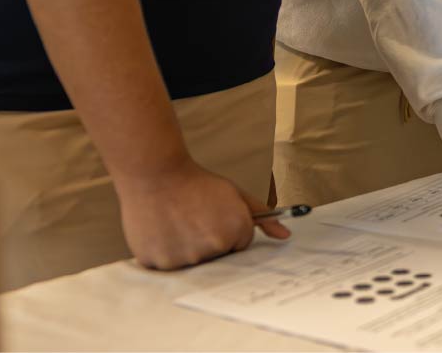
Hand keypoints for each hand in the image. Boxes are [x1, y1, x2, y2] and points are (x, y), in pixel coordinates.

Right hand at [114, 158, 289, 270]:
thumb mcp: (234, 194)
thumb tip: (286, 235)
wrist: (155, 174)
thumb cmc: (197, 184)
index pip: (240, 244)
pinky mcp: (159, 264)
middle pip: (217, 256)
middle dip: (209, 241)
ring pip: (193, 263)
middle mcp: (214, 247)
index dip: (227, 228)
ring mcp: (186, 258)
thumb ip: (263, 216)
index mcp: (236, 231)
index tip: (213, 214)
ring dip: (187, 248)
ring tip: (176, 222)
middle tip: (193, 218)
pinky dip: (166, 253)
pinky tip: (162, 231)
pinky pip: (169, 267)